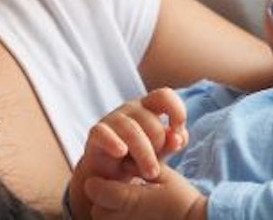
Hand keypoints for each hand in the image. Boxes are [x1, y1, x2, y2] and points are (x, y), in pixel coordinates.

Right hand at [69, 88, 188, 218]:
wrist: (108, 177)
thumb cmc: (139, 158)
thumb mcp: (161, 152)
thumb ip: (172, 142)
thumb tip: (178, 138)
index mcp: (148, 108)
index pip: (164, 96)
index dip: (176, 111)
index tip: (177, 134)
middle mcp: (130, 109)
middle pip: (151, 121)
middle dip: (159, 146)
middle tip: (157, 169)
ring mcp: (112, 119)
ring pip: (132, 130)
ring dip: (145, 154)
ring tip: (150, 174)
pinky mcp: (95, 134)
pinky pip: (103, 133)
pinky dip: (113, 142)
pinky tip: (121, 152)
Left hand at [84, 167, 207, 219]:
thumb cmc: (182, 198)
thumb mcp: (163, 175)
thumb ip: (140, 165)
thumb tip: (123, 161)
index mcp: (130, 198)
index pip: (94, 189)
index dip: (98, 182)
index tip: (108, 179)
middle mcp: (125, 217)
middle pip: (96, 209)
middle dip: (101, 199)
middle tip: (117, 192)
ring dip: (108, 213)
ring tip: (125, 204)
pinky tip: (133, 214)